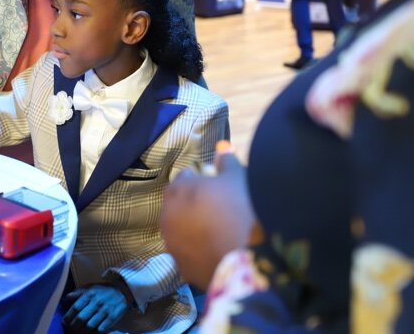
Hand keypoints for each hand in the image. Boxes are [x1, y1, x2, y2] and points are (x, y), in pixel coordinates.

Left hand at [63, 284, 129, 331]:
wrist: (122, 292)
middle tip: (71, 328)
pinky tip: (90, 332)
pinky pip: (101, 330)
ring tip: (79, 331)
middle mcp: (96, 303)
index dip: (68, 316)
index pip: (76, 307)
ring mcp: (104, 311)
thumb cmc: (102, 291)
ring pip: (90, 326)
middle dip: (74, 325)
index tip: (64, 321)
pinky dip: (94, 333)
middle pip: (81, 318)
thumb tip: (66, 298)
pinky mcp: (112, 318)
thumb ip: (77, 293)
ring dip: (82, 331)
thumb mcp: (90, 287)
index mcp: (89, 295)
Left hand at [159, 152, 254, 288]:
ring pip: (180, 229)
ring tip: (217, 229)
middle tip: (216, 207)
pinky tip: (216, 249)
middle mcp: (167, 215)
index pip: (184, 177)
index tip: (216, 185)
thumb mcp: (236, 177)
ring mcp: (171, 243)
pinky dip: (197, 249)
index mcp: (177, 190)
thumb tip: (222, 147)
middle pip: (178, 204)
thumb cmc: (240, 208)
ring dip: (191, 226)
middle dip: (192, 203)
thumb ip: (226, 160)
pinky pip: (188, 252)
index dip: (200, 179)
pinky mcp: (181, 266)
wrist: (246, 256)